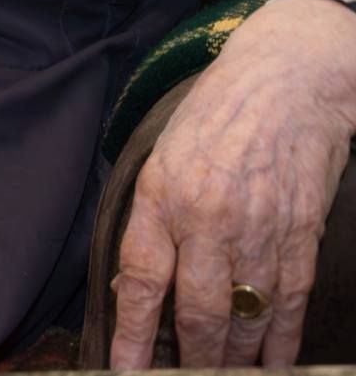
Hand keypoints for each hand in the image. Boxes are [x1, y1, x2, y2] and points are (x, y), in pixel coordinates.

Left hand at [110, 0, 355, 368]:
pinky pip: (290, 304)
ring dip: (232, 359)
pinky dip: (282, 343)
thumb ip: (149, 220)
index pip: (140, 281)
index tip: (125, 371)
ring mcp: (261, 231)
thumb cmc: (215, 114)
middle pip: (196, 313)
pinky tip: (273, 366)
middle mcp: (210, 219)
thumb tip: (135, 287)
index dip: (132, 336)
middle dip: (189, 361)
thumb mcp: (161, 155)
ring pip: (245, 318)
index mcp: (163, 195)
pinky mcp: (302, 236)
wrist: (289, 79)